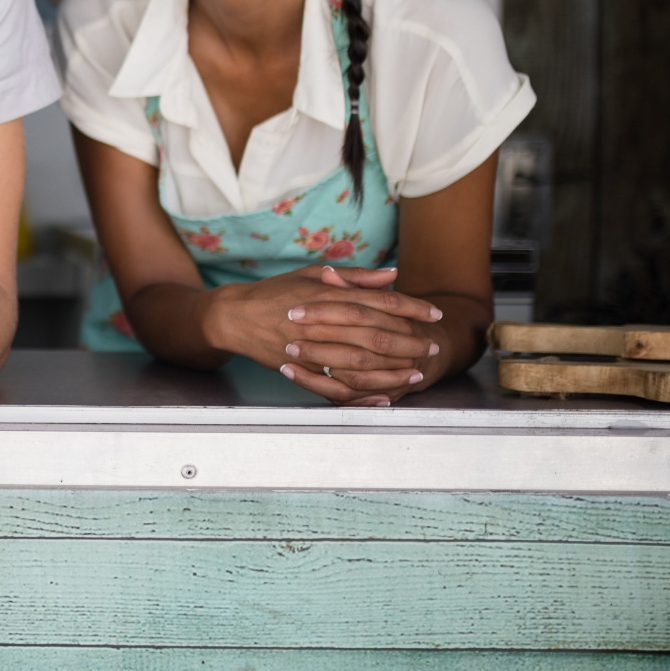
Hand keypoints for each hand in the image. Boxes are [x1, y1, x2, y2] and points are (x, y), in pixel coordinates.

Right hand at [203, 265, 442, 406]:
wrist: (235, 317)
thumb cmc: (276, 292)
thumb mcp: (312, 274)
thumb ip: (354, 276)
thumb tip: (392, 276)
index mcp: (327, 295)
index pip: (379, 302)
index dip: (411, 308)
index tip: (434, 314)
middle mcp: (321, 322)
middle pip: (376, 335)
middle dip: (410, 342)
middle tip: (432, 346)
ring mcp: (311, 348)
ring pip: (361, 364)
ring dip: (393, 371)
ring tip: (416, 373)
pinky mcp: (302, 370)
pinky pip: (337, 388)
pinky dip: (364, 395)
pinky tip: (385, 396)